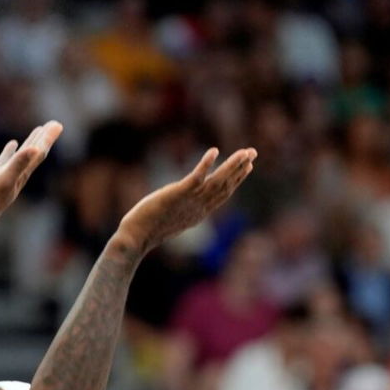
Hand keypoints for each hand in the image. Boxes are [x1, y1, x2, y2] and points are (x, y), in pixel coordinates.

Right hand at [0, 121, 62, 239]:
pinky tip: (12, 144)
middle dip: (45, 138)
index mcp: (22, 174)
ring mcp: (6, 175)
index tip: (57, 124)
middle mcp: (18, 174)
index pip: (39, 153)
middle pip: (35, 152)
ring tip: (38, 130)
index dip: (48, 139)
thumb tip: (35, 149)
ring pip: (22, 155)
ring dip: (31, 143)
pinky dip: (11, 151)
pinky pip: (6, 160)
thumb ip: (18, 165)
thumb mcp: (2, 180)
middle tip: (55, 124)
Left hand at [116, 147, 255, 253]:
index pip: (223, 194)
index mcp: (199, 212)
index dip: (236, 180)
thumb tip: (184, 207)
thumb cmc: (148, 229)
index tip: (248, 166)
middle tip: (253, 152)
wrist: (136, 238)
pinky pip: (195, 177)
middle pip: (225, 186)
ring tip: (245, 152)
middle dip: (240, 169)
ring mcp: (189, 201)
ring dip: (232, 165)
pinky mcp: (177, 194)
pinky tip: (214, 151)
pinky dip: (206, 164)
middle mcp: (199, 207)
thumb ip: (182, 211)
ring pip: (217, 181)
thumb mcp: (172, 220)